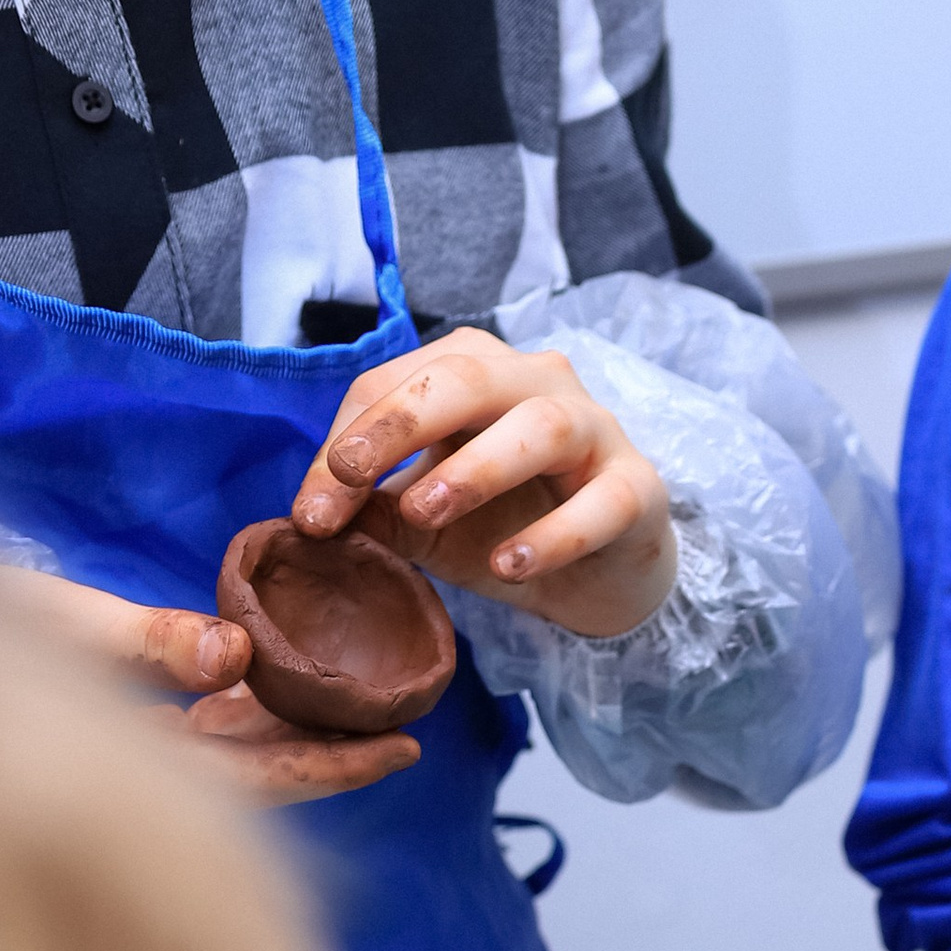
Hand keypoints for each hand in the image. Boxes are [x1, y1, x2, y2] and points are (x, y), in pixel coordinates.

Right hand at [0, 567, 417, 802]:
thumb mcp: (58, 624)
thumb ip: (146, 642)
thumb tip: (236, 659)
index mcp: (142, 764)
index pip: (265, 781)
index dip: (338, 768)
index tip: (405, 749)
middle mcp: (149, 769)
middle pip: (267, 772)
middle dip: (337, 750)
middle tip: (411, 723)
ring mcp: (138, 750)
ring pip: (241, 752)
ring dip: (301, 731)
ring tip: (369, 706)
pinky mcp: (125, 723)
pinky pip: (207, 729)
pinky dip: (254, 711)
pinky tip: (283, 687)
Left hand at [297, 327, 676, 637]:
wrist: (600, 577)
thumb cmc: (508, 527)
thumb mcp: (428, 521)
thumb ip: (377, 509)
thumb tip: (314, 516)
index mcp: (475, 373)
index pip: (398, 383)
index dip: (349, 441)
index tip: (312, 514)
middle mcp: (537, 382)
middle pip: (467, 375)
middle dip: (401, 421)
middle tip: (349, 474)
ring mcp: (595, 430)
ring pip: (539, 426)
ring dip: (476, 468)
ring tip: (425, 513)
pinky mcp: (638, 489)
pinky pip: (598, 505)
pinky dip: (553, 535)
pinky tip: (509, 565)